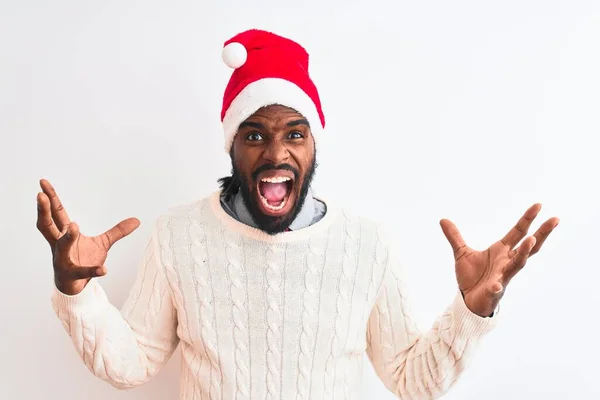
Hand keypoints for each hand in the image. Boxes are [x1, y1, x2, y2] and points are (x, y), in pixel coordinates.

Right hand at [36, 179, 139, 294]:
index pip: (56, 213)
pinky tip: (104, 269)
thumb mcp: (103, 244)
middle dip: (44, 211)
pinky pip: (83, 272)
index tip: (42, 183)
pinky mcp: (73, 275)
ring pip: (61, 246)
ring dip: (67, 236)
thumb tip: (137, 220)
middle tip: (40, 196)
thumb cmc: (83, 260)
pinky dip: (93, 270)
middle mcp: (59, 245)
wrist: (75, 288)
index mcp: (65, 234)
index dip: (50, 198)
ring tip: (75, 225)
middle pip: (47, 226)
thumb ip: (118, 231)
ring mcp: (63, 260)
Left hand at [440, 204, 558, 316]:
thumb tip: (442, 219)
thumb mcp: (461, 253)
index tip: (538, 205)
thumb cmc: (471, 277)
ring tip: (531, 239)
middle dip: (542, 233)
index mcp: (501, 251)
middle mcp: (507, 262)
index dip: (527, 219)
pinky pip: (496, 288)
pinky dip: (496, 286)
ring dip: (524, 252)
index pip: (518, 232)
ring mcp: (502, 276)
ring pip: (518, 263)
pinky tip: (496, 285)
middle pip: (529, 246)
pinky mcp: (493, 291)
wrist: (468, 300)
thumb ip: (455, 237)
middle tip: (554, 220)